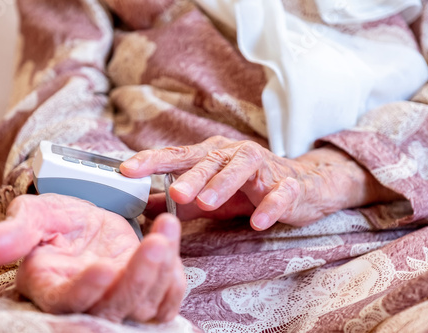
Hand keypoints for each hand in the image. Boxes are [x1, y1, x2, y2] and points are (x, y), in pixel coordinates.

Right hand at [0, 194, 185, 322]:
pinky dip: (175, 279)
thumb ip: (15, 233)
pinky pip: (166, 302)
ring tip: (167, 229)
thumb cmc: (58, 222)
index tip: (104, 265)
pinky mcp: (145, 296)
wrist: (86, 226)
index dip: (87, 289)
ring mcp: (120, 302)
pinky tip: (172, 244)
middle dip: (139, 275)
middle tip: (156, 241)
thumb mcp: (36, 217)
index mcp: (53, 290)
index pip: (69, 303)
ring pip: (146, 305)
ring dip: (163, 269)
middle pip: (115, 307)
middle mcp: (88, 304)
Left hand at [121, 136, 400, 228]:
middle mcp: (234, 155)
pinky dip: (270, 206)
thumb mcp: (209, 195)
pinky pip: (279, 194)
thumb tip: (141, 207)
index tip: (126, 170)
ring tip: (206, 204)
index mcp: (211, 156)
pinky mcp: (287, 186)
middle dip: (190, 176)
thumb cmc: (247, 188)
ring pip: (241, 170)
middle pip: (208, 162)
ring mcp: (263, 169)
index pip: (177, 156)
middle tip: (173, 193)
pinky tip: (258, 222)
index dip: (152, 162)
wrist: (301, 184)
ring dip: (223, 185)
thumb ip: (177, 202)